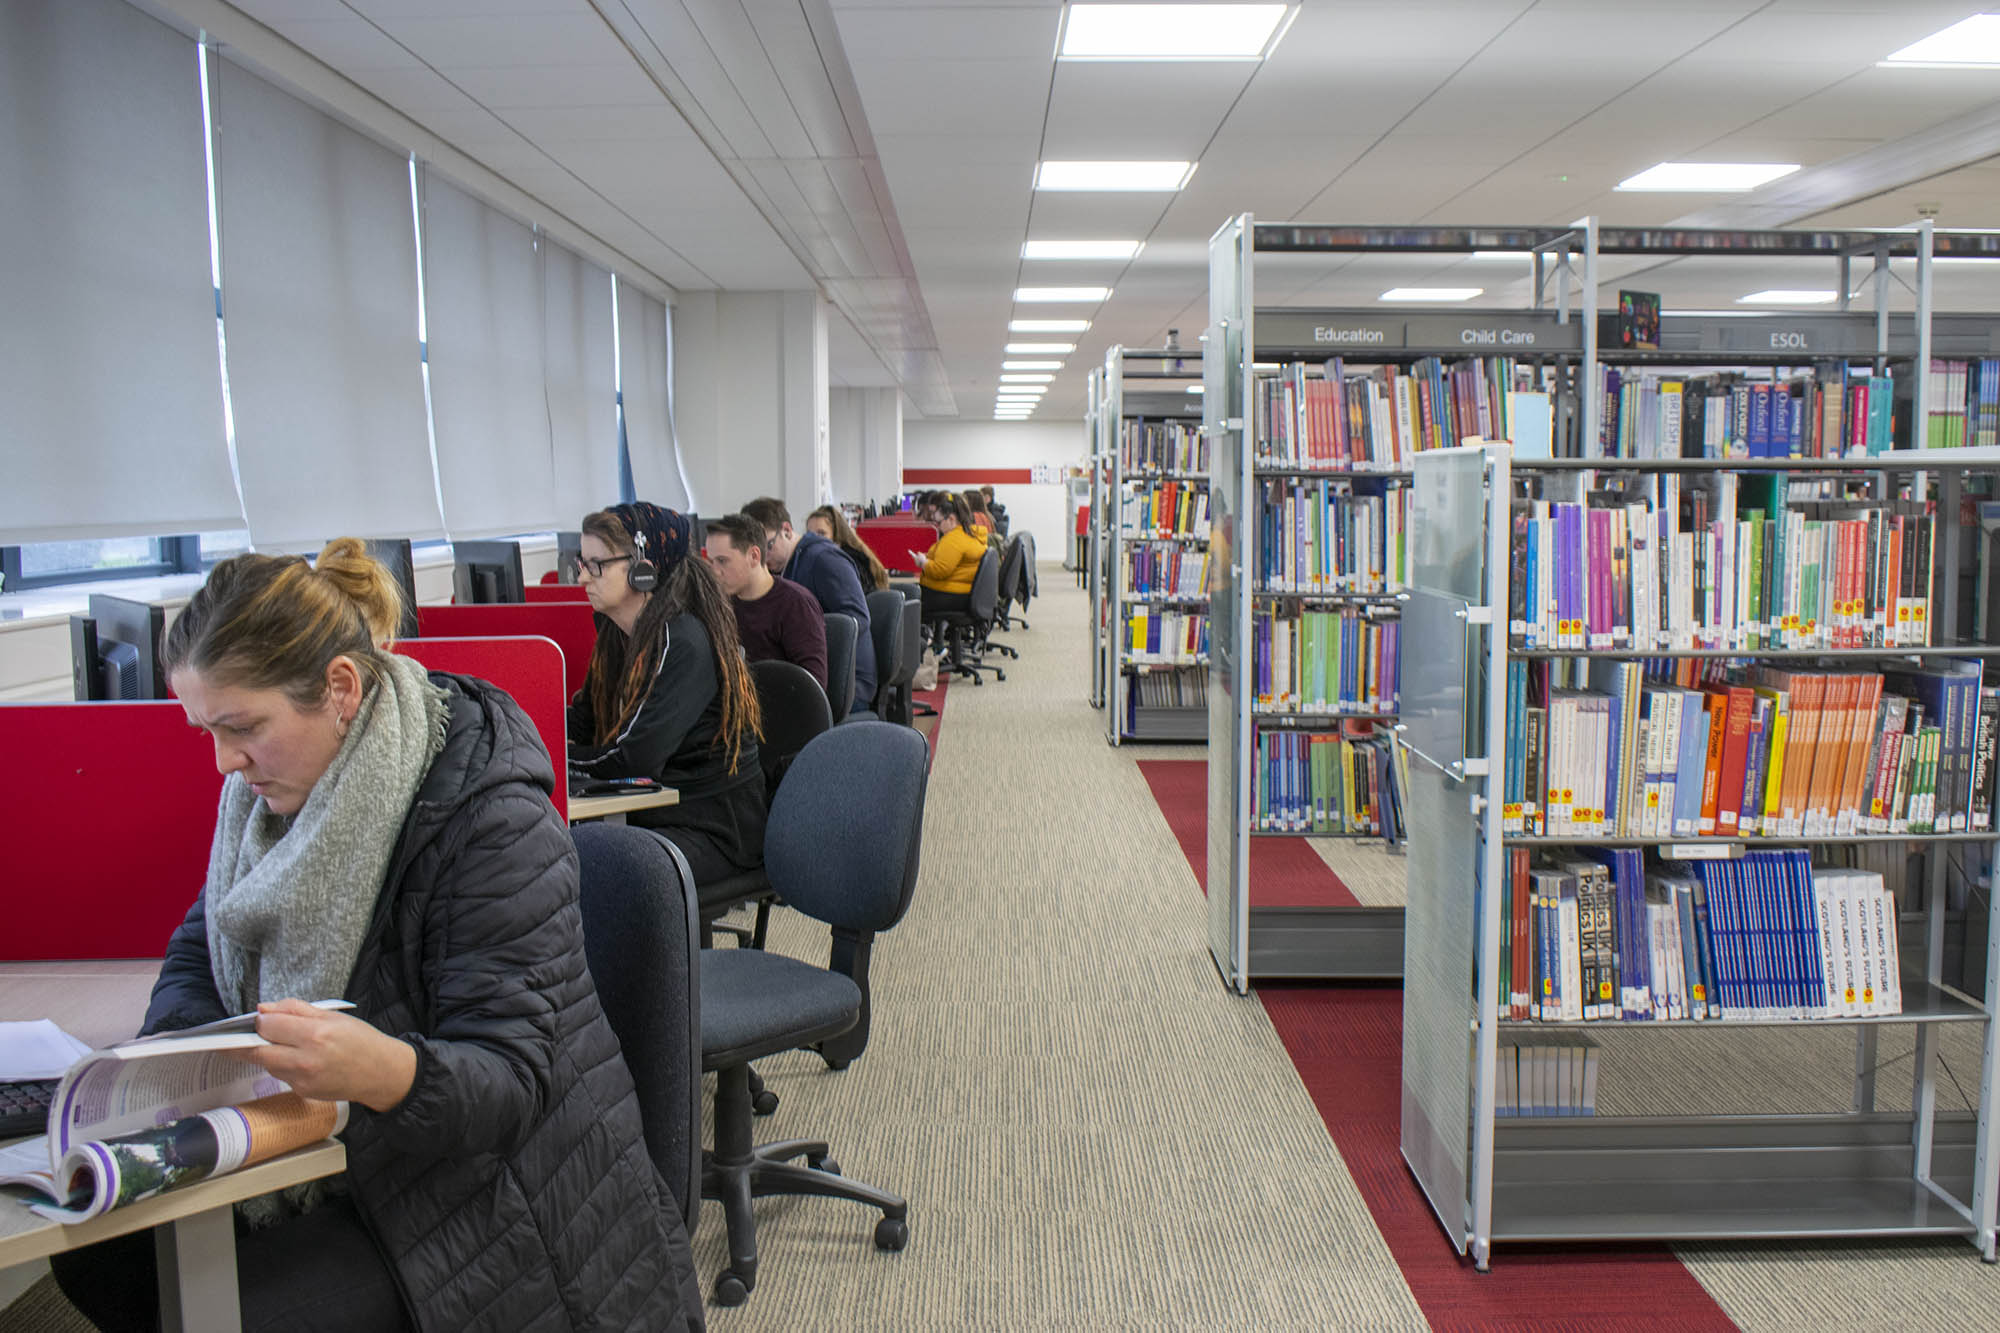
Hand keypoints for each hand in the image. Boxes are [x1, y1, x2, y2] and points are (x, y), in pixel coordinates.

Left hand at [247, 999, 417, 1112]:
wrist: (381, 1072)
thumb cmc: (361, 1041)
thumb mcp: (332, 1015)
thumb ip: (295, 1009)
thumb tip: (264, 1009)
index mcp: (315, 1034)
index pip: (268, 1026)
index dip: (261, 1020)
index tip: (262, 1018)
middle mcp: (306, 1059)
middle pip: (257, 1051)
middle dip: (246, 1043)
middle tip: (243, 1036)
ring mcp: (303, 1079)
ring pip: (267, 1064)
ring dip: (267, 1053)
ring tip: (282, 1044)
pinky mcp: (303, 1091)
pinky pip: (281, 1076)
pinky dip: (283, 1065)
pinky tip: (299, 1059)